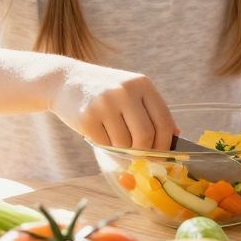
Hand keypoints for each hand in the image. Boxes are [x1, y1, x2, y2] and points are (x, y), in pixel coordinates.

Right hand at [51, 64, 175, 149]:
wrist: (65, 80)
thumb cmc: (105, 91)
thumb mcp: (131, 91)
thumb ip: (152, 111)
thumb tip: (176, 137)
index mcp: (142, 84)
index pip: (164, 122)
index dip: (166, 145)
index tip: (163, 157)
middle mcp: (125, 91)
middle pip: (145, 136)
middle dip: (145, 153)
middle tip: (141, 159)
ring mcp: (104, 104)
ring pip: (124, 144)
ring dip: (123, 150)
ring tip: (115, 139)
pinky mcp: (87, 118)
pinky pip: (105, 145)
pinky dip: (107, 148)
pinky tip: (101, 135)